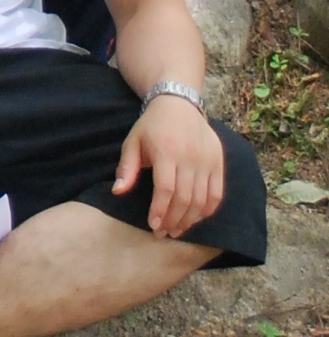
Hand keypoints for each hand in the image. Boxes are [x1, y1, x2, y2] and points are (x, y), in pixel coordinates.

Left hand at [114, 93, 224, 238]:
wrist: (179, 103)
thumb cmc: (152, 126)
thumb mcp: (133, 141)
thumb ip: (127, 168)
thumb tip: (117, 192)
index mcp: (167, 151)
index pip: (166, 188)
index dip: (160, 210)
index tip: (153, 226)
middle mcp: (190, 157)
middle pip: (185, 198)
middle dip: (173, 220)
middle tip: (163, 233)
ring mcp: (207, 160)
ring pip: (202, 199)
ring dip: (189, 220)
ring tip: (176, 230)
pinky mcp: (218, 162)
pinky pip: (217, 193)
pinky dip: (207, 210)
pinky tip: (195, 219)